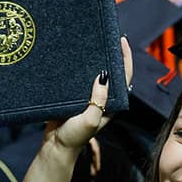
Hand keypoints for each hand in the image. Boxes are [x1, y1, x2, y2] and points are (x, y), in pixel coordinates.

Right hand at [42, 36, 134, 153]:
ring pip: (96, 74)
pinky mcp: (74, 96)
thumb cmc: (74, 137)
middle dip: (112, 54)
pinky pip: (79, 79)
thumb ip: (99, 101)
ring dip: (95, 59)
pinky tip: (75, 56)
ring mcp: (88, 97)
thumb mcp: (90, 120)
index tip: (122, 42)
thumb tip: (104, 76)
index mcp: (111, 104)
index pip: (124, 78)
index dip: (125, 59)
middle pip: (112, 73)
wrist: (55, 146)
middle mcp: (103, 99)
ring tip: (93, 41)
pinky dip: (79, 67)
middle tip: (107, 36)